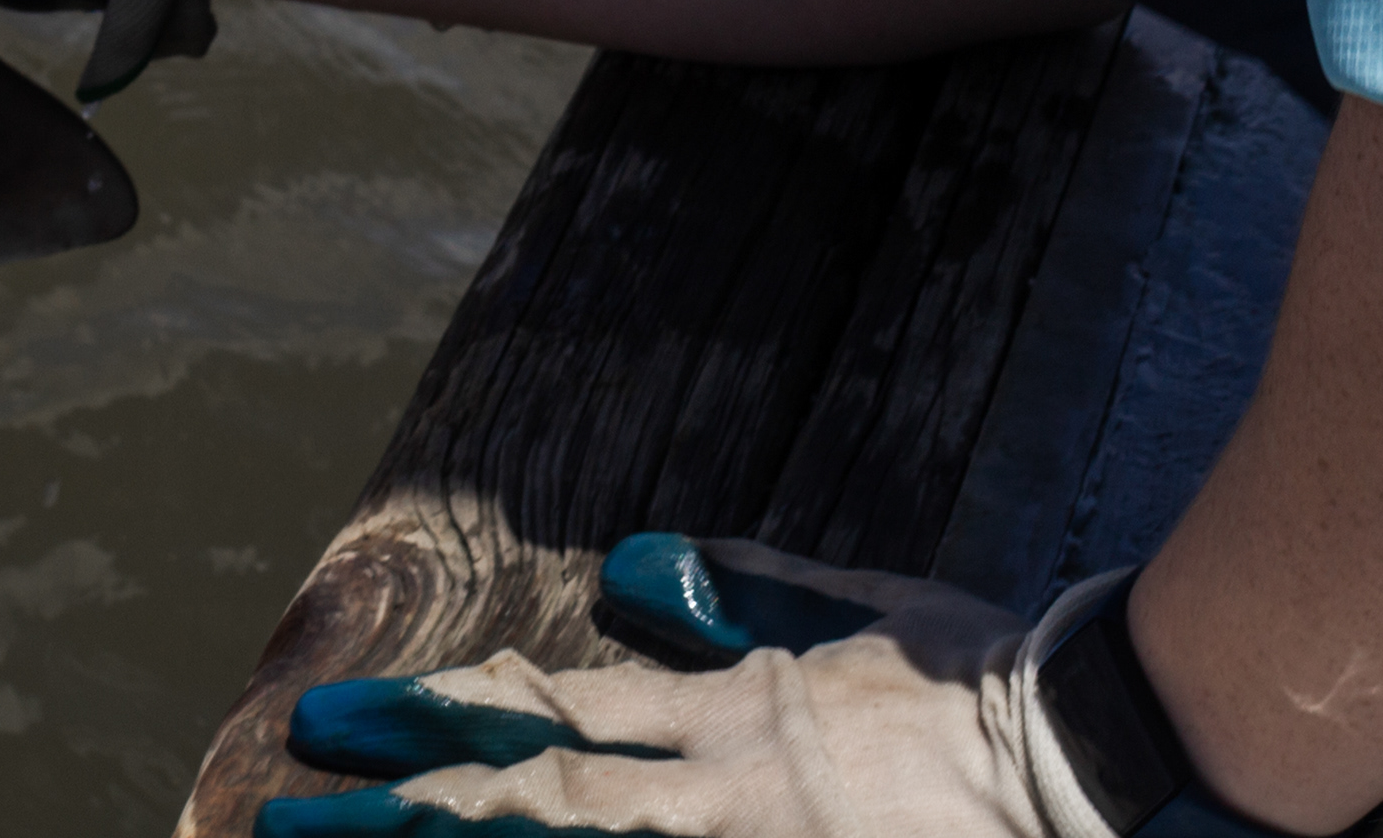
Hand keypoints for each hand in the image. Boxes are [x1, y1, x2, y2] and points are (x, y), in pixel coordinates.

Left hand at [258, 538, 1153, 837]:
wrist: (1097, 758)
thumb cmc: (984, 678)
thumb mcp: (857, 609)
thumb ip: (743, 596)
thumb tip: (638, 569)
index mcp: (734, 717)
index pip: (554, 714)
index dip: (439, 718)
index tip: (341, 721)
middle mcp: (726, 803)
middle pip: (537, 811)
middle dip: (404, 813)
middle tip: (286, 808)